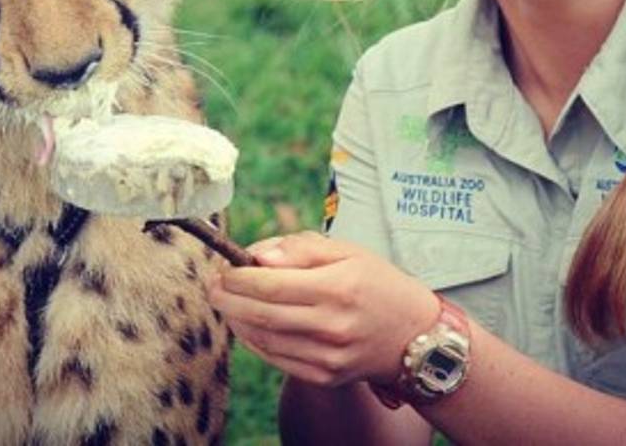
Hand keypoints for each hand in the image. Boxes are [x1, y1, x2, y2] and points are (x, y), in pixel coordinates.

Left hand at [208, 231, 439, 387]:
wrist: (414, 335)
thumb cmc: (376, 283)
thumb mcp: (346, 251)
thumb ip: (301, 249)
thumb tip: (259, 255)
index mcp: (337, 287)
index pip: (272, 284)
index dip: (238, 276)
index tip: (221, 267)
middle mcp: (332, 325)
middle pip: (262, 313)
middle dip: (228, 298)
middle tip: (212, 284)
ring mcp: (327, 356)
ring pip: (264, 339)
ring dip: (236, 319)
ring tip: (225, 301)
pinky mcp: (325, 376)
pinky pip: (276, 359)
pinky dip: (254, 341)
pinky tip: (246, 324)